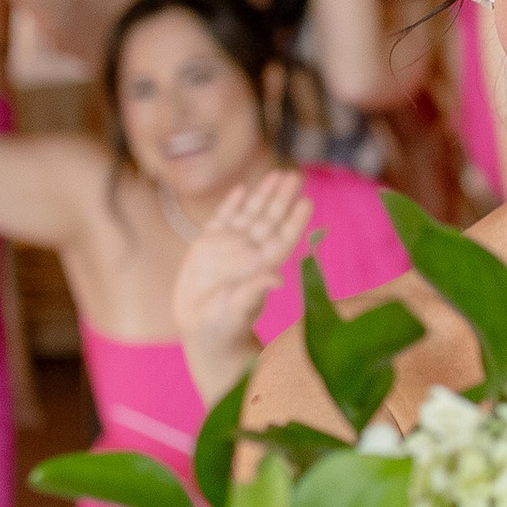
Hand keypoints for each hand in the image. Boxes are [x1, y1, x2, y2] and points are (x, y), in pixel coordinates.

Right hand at [170, 167, 309, 354]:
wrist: (199, 331)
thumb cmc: (223, 328)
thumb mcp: (238, 311)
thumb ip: (255, 292)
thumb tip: (277, 279)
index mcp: (261, 267)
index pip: (283, 238)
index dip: (295, 220)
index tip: (307, 201)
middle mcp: (249, 254)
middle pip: (270, 220)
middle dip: (282, 198)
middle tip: (295, 176)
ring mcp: (229, 248)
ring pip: (250, 215)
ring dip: (262, 195)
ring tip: (276, 174)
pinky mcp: (207, 247)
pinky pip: (222, 220)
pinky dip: (231, 205)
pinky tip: (241, 189)